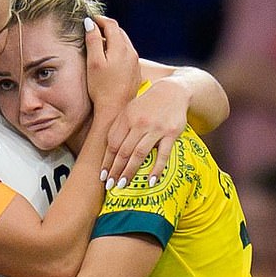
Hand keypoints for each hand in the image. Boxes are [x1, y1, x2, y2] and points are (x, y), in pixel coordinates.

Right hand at [85, 15, 139, 120]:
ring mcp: (135, 64)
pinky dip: (118, 52)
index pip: (111, 24)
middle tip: (94, 29)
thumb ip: (93, 40)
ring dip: (113, 40)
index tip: (91, 20)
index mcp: (120, 48)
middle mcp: (131, 53)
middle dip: (107, 28)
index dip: (100, 19)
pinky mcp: (136, 73)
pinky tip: (110, 60)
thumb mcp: (93, 62)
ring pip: (124, 44)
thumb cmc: (102, 88)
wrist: (115, 111)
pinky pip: (127, 56)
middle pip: (119, 32)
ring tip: (101, 44)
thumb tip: (90, 23)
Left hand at [100, 74, 189, 188]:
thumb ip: (119, 127)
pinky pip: (163, 154)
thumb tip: (108, 152)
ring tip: (123, 185)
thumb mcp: (130, 110)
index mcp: (127, 117)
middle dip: (116, 170)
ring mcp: (156, 128)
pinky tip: (150, 181)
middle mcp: (140, 122)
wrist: (173, 91)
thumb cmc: (147, 104)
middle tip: (110, 186)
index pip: (113, 143)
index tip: (102, 176)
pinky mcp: (171, 133)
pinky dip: (156, 169)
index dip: (107, 161)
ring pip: (140, 153)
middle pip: (124, 150)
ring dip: (130, 171)